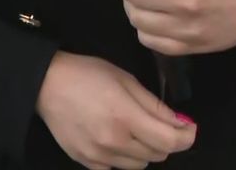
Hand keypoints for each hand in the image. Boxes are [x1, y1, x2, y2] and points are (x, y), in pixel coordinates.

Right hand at [35, 50, 196, 169]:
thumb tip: (180, 123)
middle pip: (158, 155)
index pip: (169, 140)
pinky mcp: (87, 163)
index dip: (187, 136)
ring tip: (136, 131)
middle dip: (166, 140)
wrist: (47, 84)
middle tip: (159, 123)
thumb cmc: (88, 74)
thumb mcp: (126, 80)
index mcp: (125, 116)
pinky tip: (118, 142)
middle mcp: (114, 141)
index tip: (189, 128)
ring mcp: (99, 156)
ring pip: (140, 166)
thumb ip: (154, 105)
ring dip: (146, 151)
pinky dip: (124, 159)